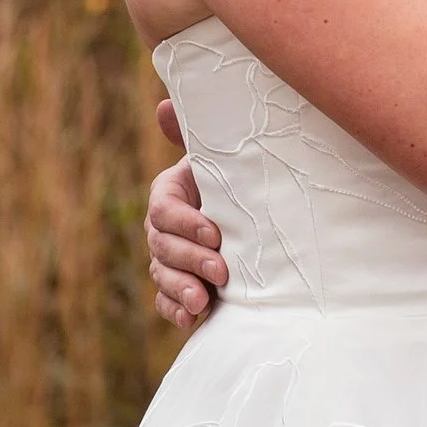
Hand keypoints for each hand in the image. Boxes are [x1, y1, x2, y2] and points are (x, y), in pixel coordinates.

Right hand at [146, 98, 228, 328]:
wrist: (265, 223)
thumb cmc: (246, 183)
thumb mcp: (229, 161)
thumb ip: (200, 137)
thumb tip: (163, 107)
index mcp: (171, 193)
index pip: (164, 209)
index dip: (185, 222)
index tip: (215, 233)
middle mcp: (164, 227)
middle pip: (161, 245)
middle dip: (189, 259)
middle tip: (221, 271)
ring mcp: (170, 259)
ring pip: (162, 275)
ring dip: (179, 289)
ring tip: (201, 303)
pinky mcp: (181, 286)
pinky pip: (166, 301)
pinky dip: (174, 311)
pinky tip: (189, 320)